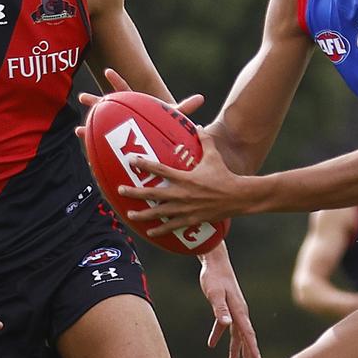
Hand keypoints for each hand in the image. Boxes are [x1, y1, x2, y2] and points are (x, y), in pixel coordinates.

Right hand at [74, 68, 204, 139]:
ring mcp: (120, 129)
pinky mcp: (118, 144)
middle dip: (96, 102)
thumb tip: (201, 98)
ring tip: (79, 129)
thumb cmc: (169, 128)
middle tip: (82, 98)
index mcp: (137, 106)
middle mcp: (125, 116)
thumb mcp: (175, 118)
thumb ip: (185, 109)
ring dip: (92, 127)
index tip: (108, 71)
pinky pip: (104, 144)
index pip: (126, 91)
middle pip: (108, 106)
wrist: (166, 145)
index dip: (117, 82)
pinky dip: (96, 146)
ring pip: (102, 126)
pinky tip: (90, 152)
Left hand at [119, 129, 248, 236]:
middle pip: (153, 194)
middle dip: (135, 193)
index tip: (131, 161)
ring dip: (143, 215)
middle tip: (120, 191)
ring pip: (159, 213)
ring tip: (130, 215)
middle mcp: (182, 194)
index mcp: (185, 177)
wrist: (238, 196)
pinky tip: (150, 232)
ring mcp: (186, 209)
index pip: (160, 170)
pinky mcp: (191, 219)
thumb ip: (205, 140)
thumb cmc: (225, 175)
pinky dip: (161, 230)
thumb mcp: (214, 156)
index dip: (144, 165)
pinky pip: (173, 226)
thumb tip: (197, 125)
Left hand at [199, 244, 260, 357]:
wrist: (215, 262)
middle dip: (247, 354)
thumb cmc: (214, 277)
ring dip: (235, 348)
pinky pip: (225, 326)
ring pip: (236, 333)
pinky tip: (212, 344)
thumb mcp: (215, 294)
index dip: (252, 348)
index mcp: (239, 310)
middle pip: (245, 336)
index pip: (247, 333)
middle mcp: (239, 312)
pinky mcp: (226, 307)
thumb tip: (226, 325)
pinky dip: (219, 335)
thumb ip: (220, 310)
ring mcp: (233, 309)